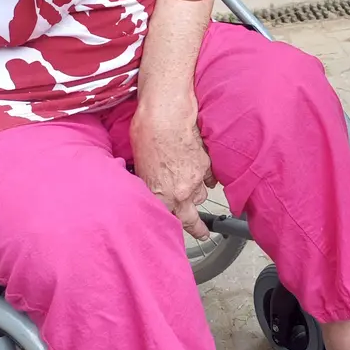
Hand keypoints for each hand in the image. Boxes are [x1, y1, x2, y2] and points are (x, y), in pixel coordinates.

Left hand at [130, 103, 217, 239]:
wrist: (167, 115)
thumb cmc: (147, 135)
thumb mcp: (139, 166)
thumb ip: (148, 184)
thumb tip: (149, 190)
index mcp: (160, 195)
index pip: (168, 221)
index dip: (170, 226)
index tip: (174, 233)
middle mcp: (180, 192)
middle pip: (191, 219)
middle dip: (197, 229)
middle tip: (202, 234)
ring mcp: (196, 179)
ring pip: (201, 196)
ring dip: (196, 195)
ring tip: (193, 191)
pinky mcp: (207, 164)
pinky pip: (211, 179)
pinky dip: (206, 177)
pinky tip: (201, 172)